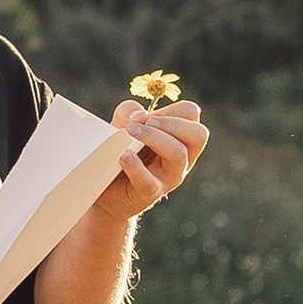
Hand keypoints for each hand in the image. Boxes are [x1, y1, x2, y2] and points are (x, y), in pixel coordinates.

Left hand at [107, 94, 208, 211]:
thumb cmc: (120, 152)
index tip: (147, 117)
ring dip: (154, 138)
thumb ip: (128, 112)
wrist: (104, 188)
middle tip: (145, 122)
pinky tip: (124, 156)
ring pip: (178, 155)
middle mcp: (182, 158)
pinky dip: (135, 166)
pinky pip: (149, 181)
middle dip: (171, 123)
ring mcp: (169, 177)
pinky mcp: (149, 193)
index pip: (191, 113)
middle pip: (198, 135)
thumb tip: (140, 116)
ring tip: (130, 132)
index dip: (170, 110)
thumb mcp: (122, 125)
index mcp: (180, 138)